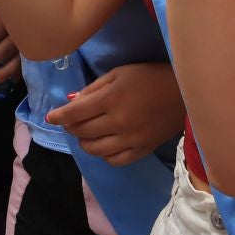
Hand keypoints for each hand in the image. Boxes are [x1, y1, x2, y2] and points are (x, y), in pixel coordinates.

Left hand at [44, 62, 185, 165]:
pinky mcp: (142, 150)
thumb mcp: (118, 74)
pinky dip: (104, 154)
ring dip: (84, 142)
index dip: (59, 116)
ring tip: (85, 133)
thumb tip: (70, 102)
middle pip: (82, 132)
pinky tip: (104, 144)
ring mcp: (131, 139)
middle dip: (71, 127)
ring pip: (95, 149)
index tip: (51, 117)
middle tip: (70, 121)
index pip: (74, 113)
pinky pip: (115, 160)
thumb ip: (93, 89)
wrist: (183, 93)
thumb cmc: (148, 77)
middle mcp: (118, 122)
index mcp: (111, 99)